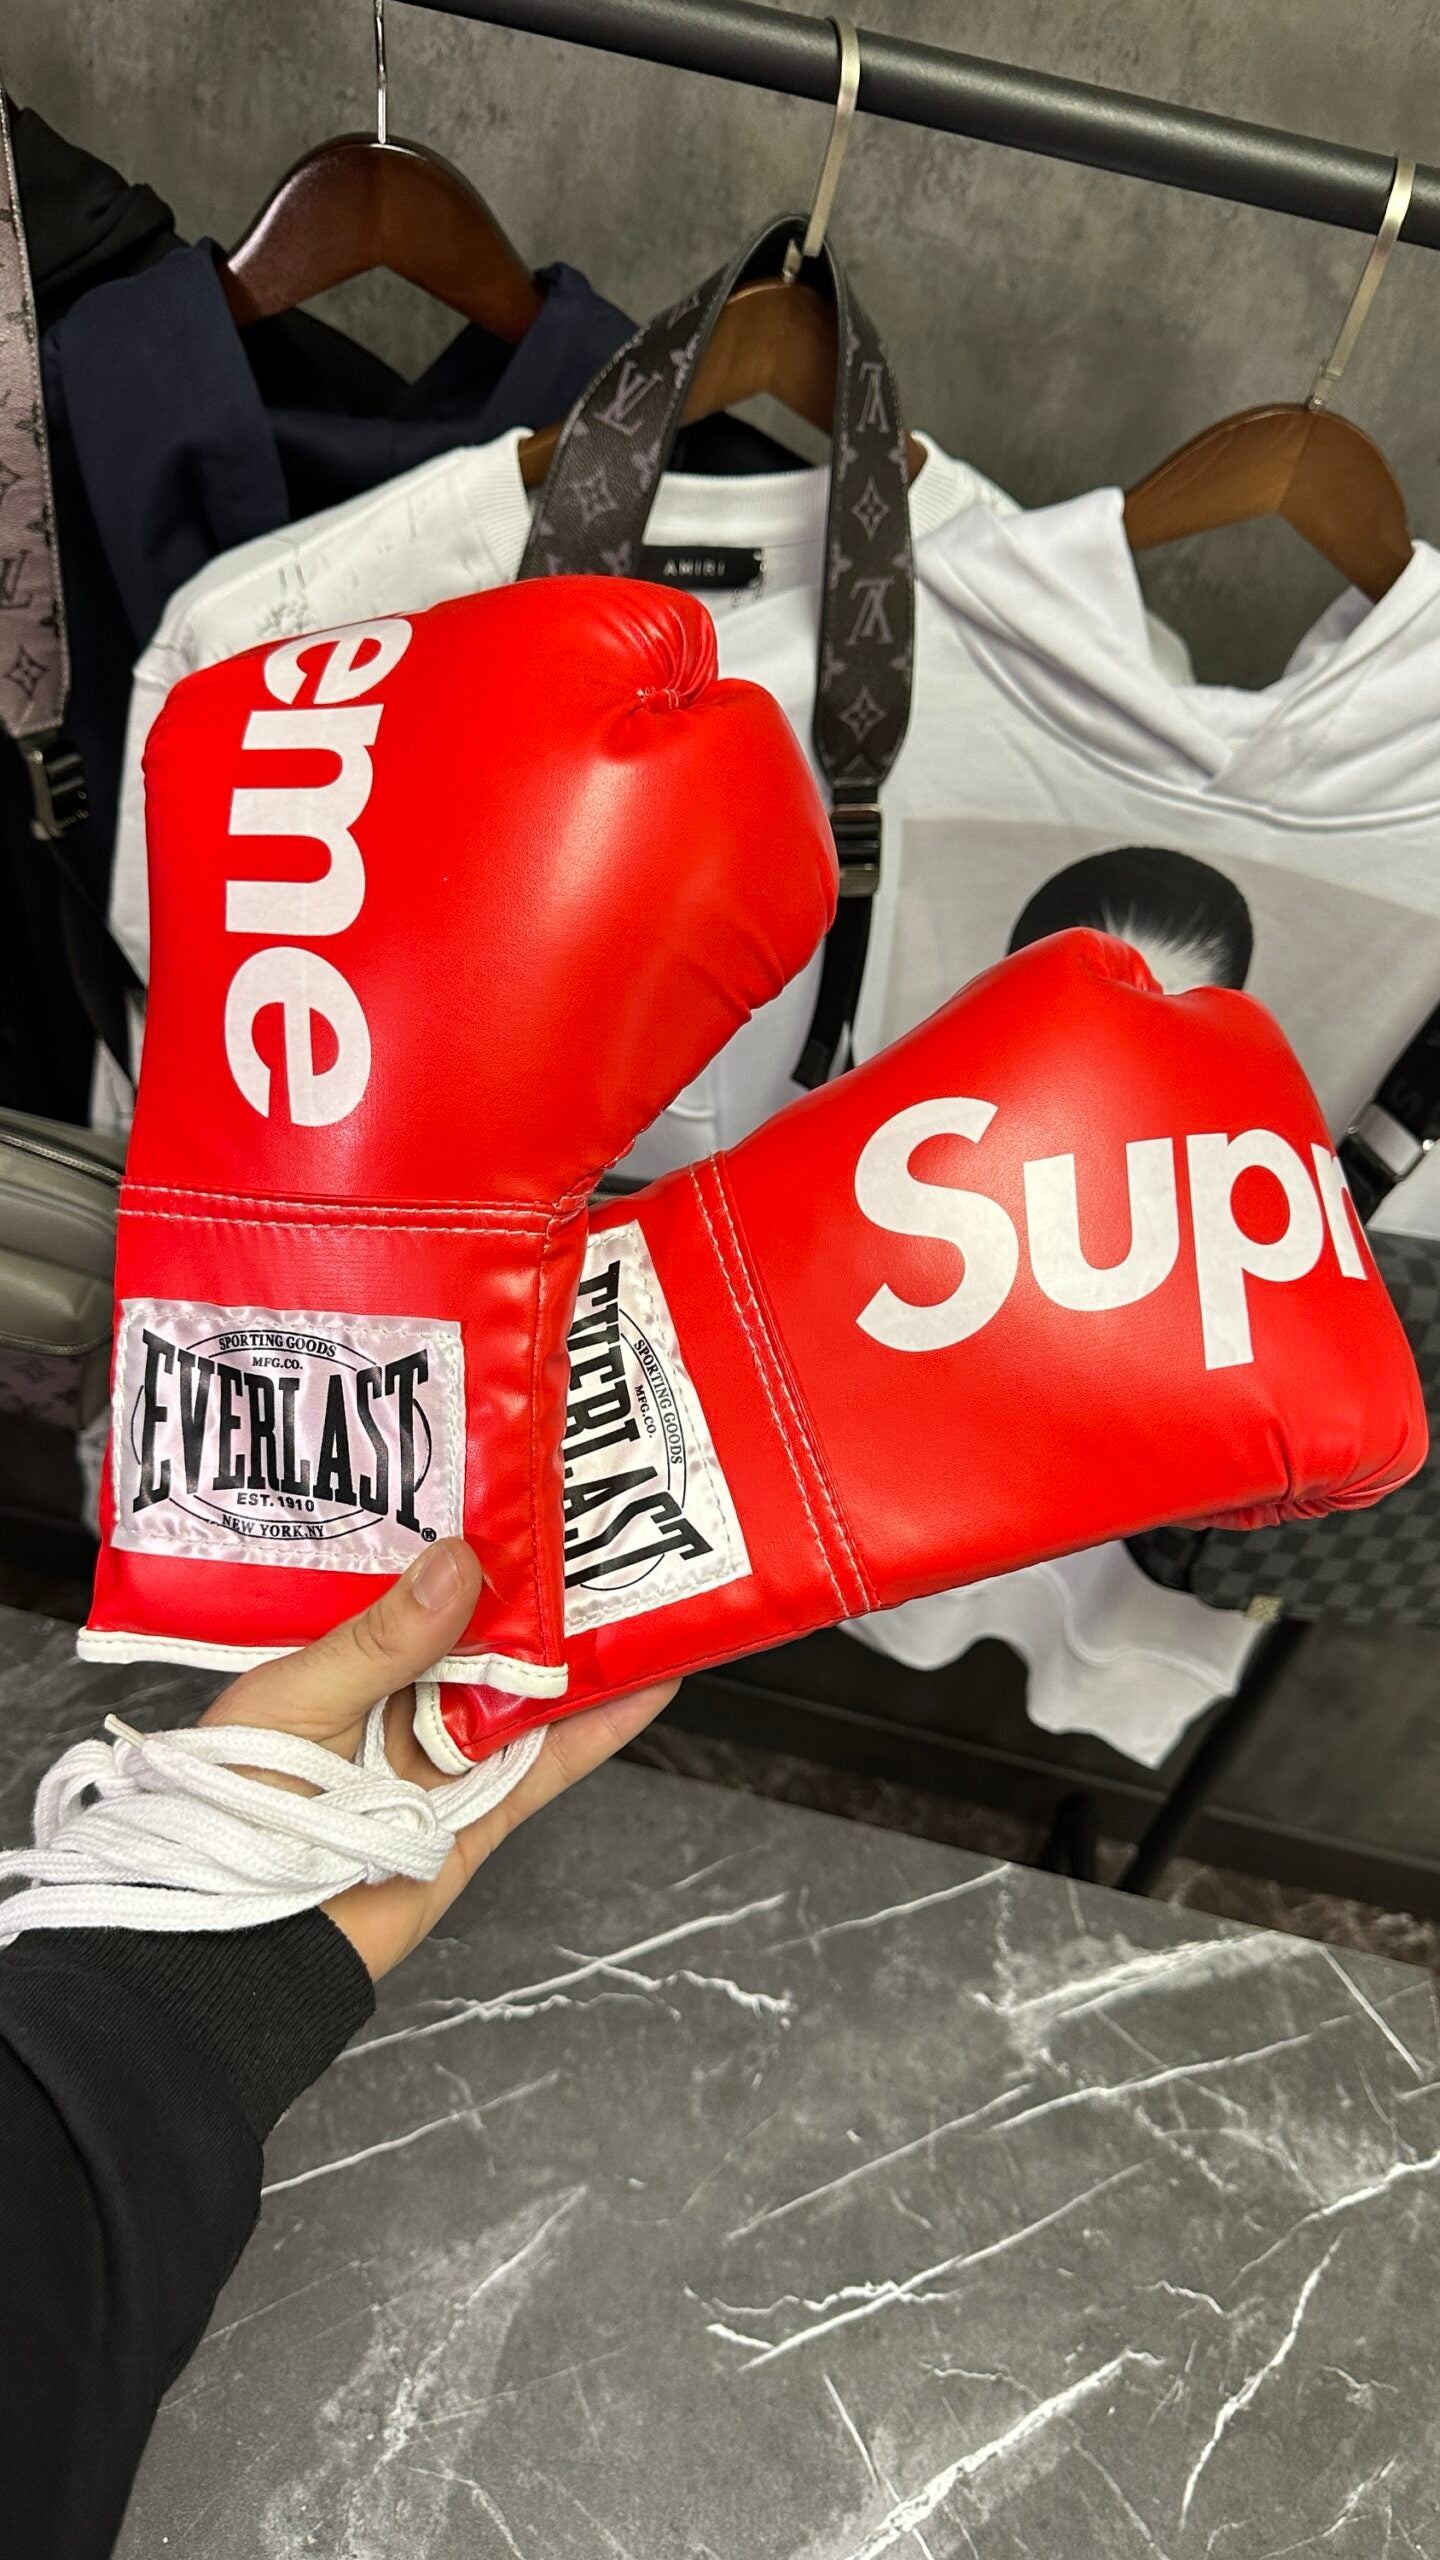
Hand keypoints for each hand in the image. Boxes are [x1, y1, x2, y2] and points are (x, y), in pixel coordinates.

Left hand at [198, 1540, 675, 1979]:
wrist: (246, 1945)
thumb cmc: (236, 1811)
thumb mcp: (297, 1700)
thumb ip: (383, 1640)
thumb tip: (456, 1564)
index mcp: (341, 1665)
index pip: (413, 1593)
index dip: (465, 1552)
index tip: (521, 1503)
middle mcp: (397, 1707)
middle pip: (484, 1641)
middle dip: (538, 1595)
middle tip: (600, 1533)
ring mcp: (443, 1762)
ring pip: (527, 1697)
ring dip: (583, 1654)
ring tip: (643, 1596)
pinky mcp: (479, 1817)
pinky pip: (547, 1765)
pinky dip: (599, 1729)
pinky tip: (646, 1686)